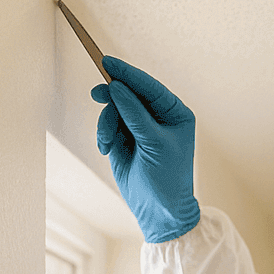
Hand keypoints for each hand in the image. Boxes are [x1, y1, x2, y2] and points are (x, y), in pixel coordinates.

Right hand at [92, 55, 200, 242]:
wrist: (158, 211)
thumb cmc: (167, 179)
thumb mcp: (154, 144)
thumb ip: (134, 114)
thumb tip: (116, 86)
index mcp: (176, 114)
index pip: (150, 87)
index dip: (128, 74)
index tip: (107, 62)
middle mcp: (159, 117)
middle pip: (129, 94)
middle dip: (113, 98)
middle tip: (97, 94)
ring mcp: (140, 127)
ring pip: (114, 109)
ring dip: (106, 123)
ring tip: (107, 142)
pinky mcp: (124, 139)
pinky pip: (107, 125)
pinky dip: (104, 134)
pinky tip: (107, 150)